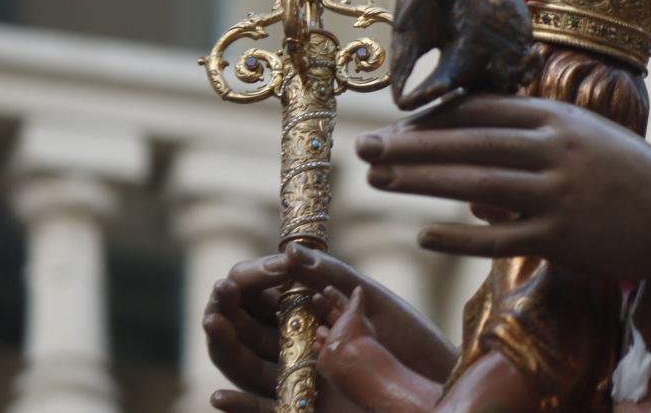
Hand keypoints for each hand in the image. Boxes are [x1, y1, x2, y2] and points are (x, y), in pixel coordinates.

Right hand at [202, 245, 457, 411]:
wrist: (437, 383)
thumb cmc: (409, 339)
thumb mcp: (374, 302)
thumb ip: (332, 277)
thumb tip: (290, 252)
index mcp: (311, 313)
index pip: (262, 296)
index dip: (245, 284)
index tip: (236, 276)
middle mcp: (298, 345)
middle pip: (245, 328)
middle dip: (226, 310)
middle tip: (218, 296)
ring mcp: (299, 379)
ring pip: (246, 363)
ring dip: (224, 345)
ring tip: (214, 321)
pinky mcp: (305, 409)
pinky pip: (263, 409)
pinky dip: (238, 405)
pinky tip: (219, 395)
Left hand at [357, 94, 650, 281]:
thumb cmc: (627, 173)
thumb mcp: (585, 134)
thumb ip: (533, 134)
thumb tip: (475, 146)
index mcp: (558, 117)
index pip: (482, 109)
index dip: (433, 116)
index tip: (395, 124)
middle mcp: (555, 150)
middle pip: (468, 142)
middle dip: (411, 144)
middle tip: (366, 147)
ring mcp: (558, 194)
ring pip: (475, 184)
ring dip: (422, 181)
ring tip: (379, 180)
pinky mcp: (562, 237)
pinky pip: (498, 238)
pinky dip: (459, 238)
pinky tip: (424, 235)